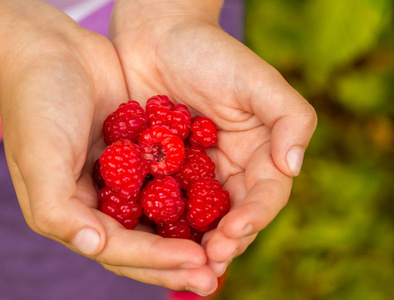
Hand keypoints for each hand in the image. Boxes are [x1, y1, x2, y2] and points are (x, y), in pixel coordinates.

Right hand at [0, 1, 212, 294]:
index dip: (157, 260)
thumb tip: (94, 246)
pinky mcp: (138, 155)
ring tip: (227, 247)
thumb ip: (59, 209)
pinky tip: (221, 203)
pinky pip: (168, 180)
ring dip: (191, 234)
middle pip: (144, 242)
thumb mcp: (40, 157)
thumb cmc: (38, 103)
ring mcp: (120, 179)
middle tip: (216, 277)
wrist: (53, 50)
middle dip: (178, 261)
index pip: (118, 249)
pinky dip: (191, 194)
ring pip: (160, 216)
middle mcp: (97, 203)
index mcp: (70, 213)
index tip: (198, 262)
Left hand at [111, 0, 316, 285]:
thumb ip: (289, 118)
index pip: (263, 195)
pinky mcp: (156, 171)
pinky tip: (144, 241)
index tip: (233, 233)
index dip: (252, 218)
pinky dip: (154, 224)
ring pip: (194, 219)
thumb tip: (294, 166)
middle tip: (207, 265)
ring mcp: (190, 174)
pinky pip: (157, 202)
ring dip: (189, 245)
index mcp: (256, 153)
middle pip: (230, 217)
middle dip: (222, 243)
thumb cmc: (210, 53)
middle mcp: (225, 170)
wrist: (158, 37)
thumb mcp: (256, 80)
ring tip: (181, 269)